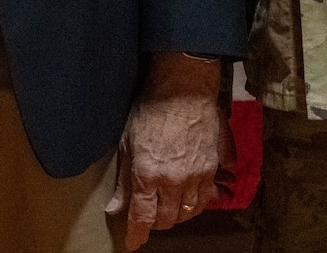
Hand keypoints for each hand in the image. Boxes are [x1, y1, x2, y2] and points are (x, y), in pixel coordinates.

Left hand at [107, 53, 223, 248]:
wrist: (184, 89)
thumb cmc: (151, 110)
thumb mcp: (127, 143)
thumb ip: (124, 181)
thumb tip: (114, 208)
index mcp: (148, 175)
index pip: (142, 218)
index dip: (137, 235)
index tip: (132, 243)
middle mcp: (173, 181)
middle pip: (167, 220)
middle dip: (156, 223)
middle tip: (148, 216)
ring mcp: (196, 177)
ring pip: (187, 213)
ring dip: (175, 215)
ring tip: (166, 207)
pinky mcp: (212, 169)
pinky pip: (205, 200)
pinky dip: (194, 204)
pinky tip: (186, 197)